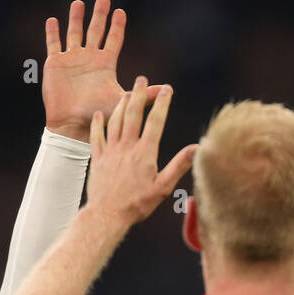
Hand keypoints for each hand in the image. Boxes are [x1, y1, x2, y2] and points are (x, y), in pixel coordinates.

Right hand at [42, 0, 164, 140]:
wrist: (72, 124)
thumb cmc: (98, 114)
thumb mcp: (123, 101)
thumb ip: (144, 94)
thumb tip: (168, 90)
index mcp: (105, 64)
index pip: (113, 40)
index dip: (117, 26)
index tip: (120, 12)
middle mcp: (89, 59)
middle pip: (95, 31)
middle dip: (99, 15)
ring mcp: (71, 60)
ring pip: (74, 33)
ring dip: (76, 18)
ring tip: (79, 3)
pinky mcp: (55, 64)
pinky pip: (53, 44)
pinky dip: (53, 33)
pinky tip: (53, 21)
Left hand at [85, 76, 197, 227]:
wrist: (107, 215)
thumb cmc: (137, 204)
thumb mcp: (163, 187)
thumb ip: (179, 165)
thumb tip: (197, 148)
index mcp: (145, 153)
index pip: (156, 122)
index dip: (162, 103)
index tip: (166, 89)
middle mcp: (127, 147)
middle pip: (133, 115)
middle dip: (139, 95)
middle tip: (142, 79)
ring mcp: (110, 151)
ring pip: (115, 121)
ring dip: (121, 105)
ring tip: (126, 93)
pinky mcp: (97, 158)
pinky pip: (96, 136)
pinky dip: (98, 124)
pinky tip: (99, 115)